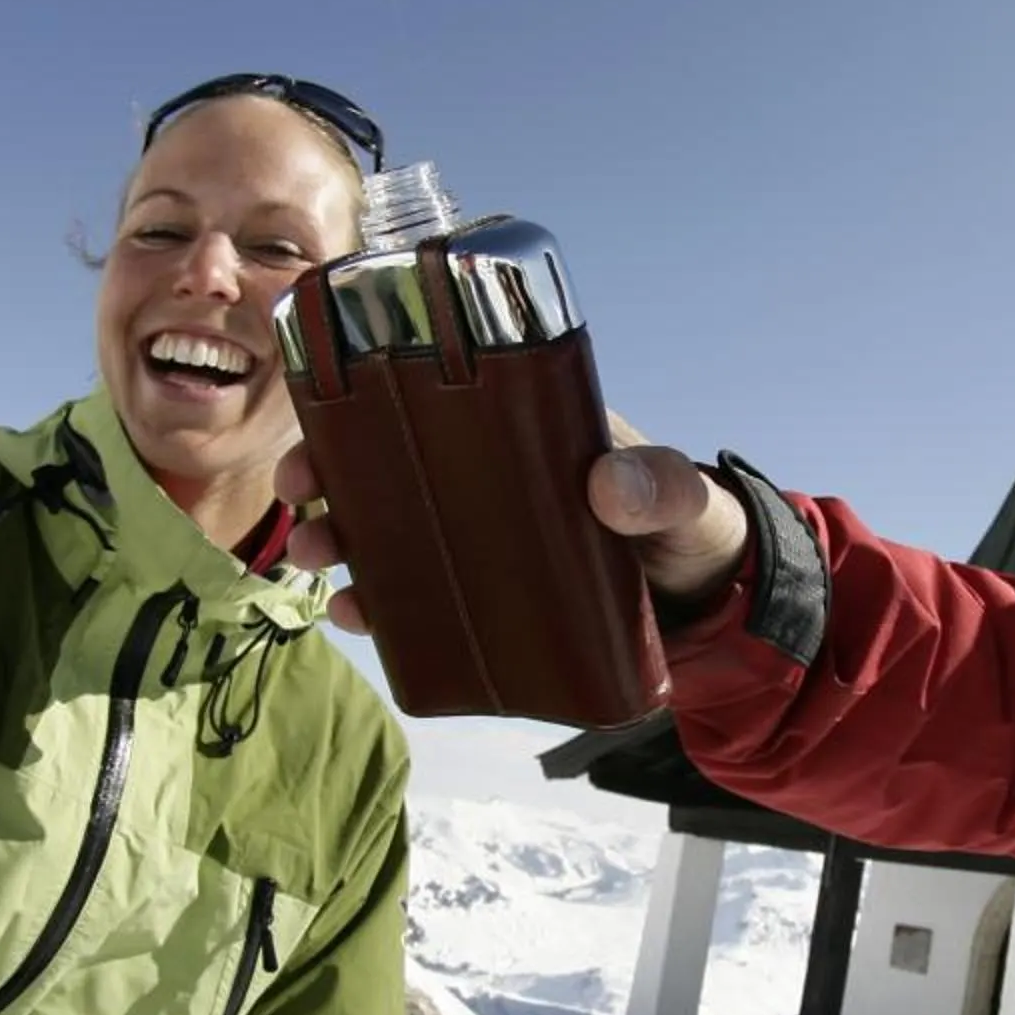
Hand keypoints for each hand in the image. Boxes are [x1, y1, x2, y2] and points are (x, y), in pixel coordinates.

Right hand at [274, 411, 752, 634]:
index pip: (426, 399)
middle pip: (386, 463)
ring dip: (342, 542)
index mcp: (521, 429)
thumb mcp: (681, 503)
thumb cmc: (689, 528)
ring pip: (390, 528)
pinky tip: (357, 616)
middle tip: (303, 505)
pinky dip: (379, 603)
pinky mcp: (486, 596)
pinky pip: (417, 594)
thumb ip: (660, 490)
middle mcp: (487, 477)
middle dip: (329, 480)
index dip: (360, 406)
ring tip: (318, 568)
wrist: (710, 605)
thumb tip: (609, 483)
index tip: (319, 423)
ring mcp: (482, 537)